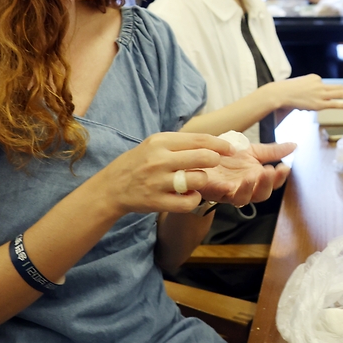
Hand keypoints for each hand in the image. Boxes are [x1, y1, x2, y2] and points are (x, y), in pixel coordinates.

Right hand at [98, 132, 229, 215]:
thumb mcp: (155, 144)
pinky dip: (194, 199)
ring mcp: (159, 182)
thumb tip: (212, 142)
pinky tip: (190, 195)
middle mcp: (160, 160)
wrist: (111, 187)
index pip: (199, 140)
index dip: (220, 144)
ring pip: (198, 180)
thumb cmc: (138, 162)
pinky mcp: (158, 202)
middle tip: (215, 164)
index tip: (231, 149)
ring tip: (196, 180)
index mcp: (161, 142)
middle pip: (204, 158)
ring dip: (203, 181)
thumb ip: (180, 143)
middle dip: (215, 161)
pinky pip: (189, 202)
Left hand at [196, 141, 294, 205]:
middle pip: (260, 195)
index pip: (272, 183)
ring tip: (252, 176)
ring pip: (242, 198)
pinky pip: (218, 195)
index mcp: (256, 179)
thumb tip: (294, 145)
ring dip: (249, 188)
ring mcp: (228, 191)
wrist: (202, 156)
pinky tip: (229, 185)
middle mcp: (244, 188)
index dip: (280, 178)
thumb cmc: (228, 157)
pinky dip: (224, 191)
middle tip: (270, 171)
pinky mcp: (211, 190)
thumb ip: (272, 151)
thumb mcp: (252, 151)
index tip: (285, 167)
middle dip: (267, 184)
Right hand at [271, 74, 342, 110]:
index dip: (324, 94)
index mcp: (315, 78)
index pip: (326, 87)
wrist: (280, 93)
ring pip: (340, 94)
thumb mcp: (298, 87)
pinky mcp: (319, 103)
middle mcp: (320, 84)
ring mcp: (320, 94)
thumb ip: (305, 93)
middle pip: (340, 87)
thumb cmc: (286, 92)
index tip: (315, 99)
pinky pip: (334, 104)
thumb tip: (305, 105)